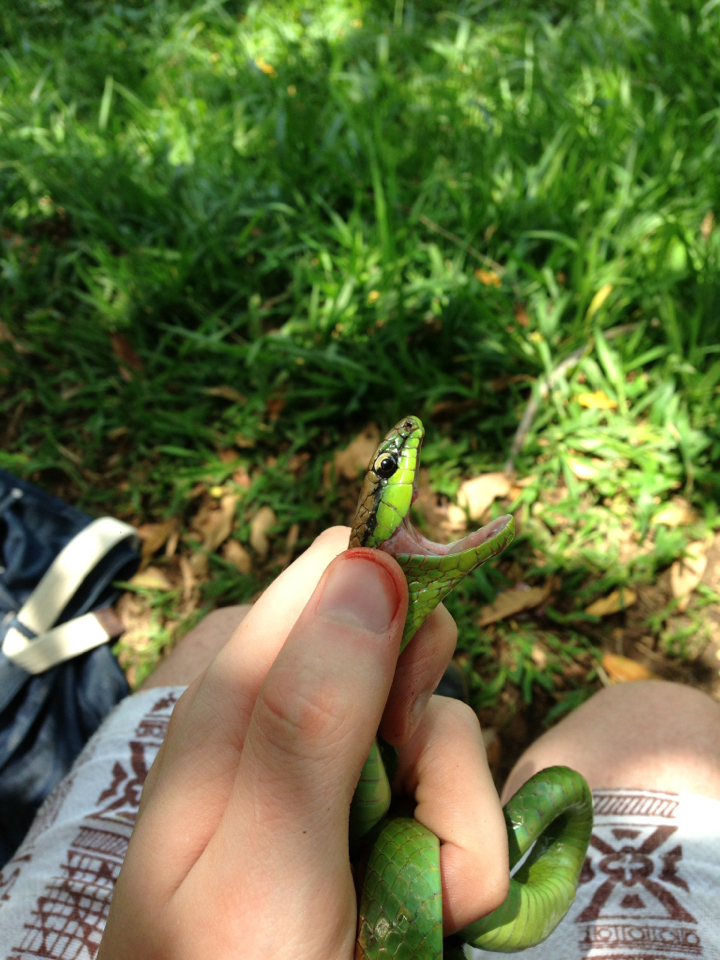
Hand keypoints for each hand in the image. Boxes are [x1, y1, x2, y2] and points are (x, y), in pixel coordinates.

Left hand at [99, 528, 507, 959]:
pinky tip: (429, 911)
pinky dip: (462, 862)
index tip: (428, 652)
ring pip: (443, 737)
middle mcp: (292, 725)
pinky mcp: (386, 828)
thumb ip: (311, 710)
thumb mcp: (268, 850)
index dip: (391, 593)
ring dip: (449, 819)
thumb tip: (366, 560)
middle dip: (426, 735)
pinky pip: (459, 806)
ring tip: (405, 897)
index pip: (323, 582)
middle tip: (399, 799)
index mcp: (236, 702)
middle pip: (400, 657)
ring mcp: (346, 780)